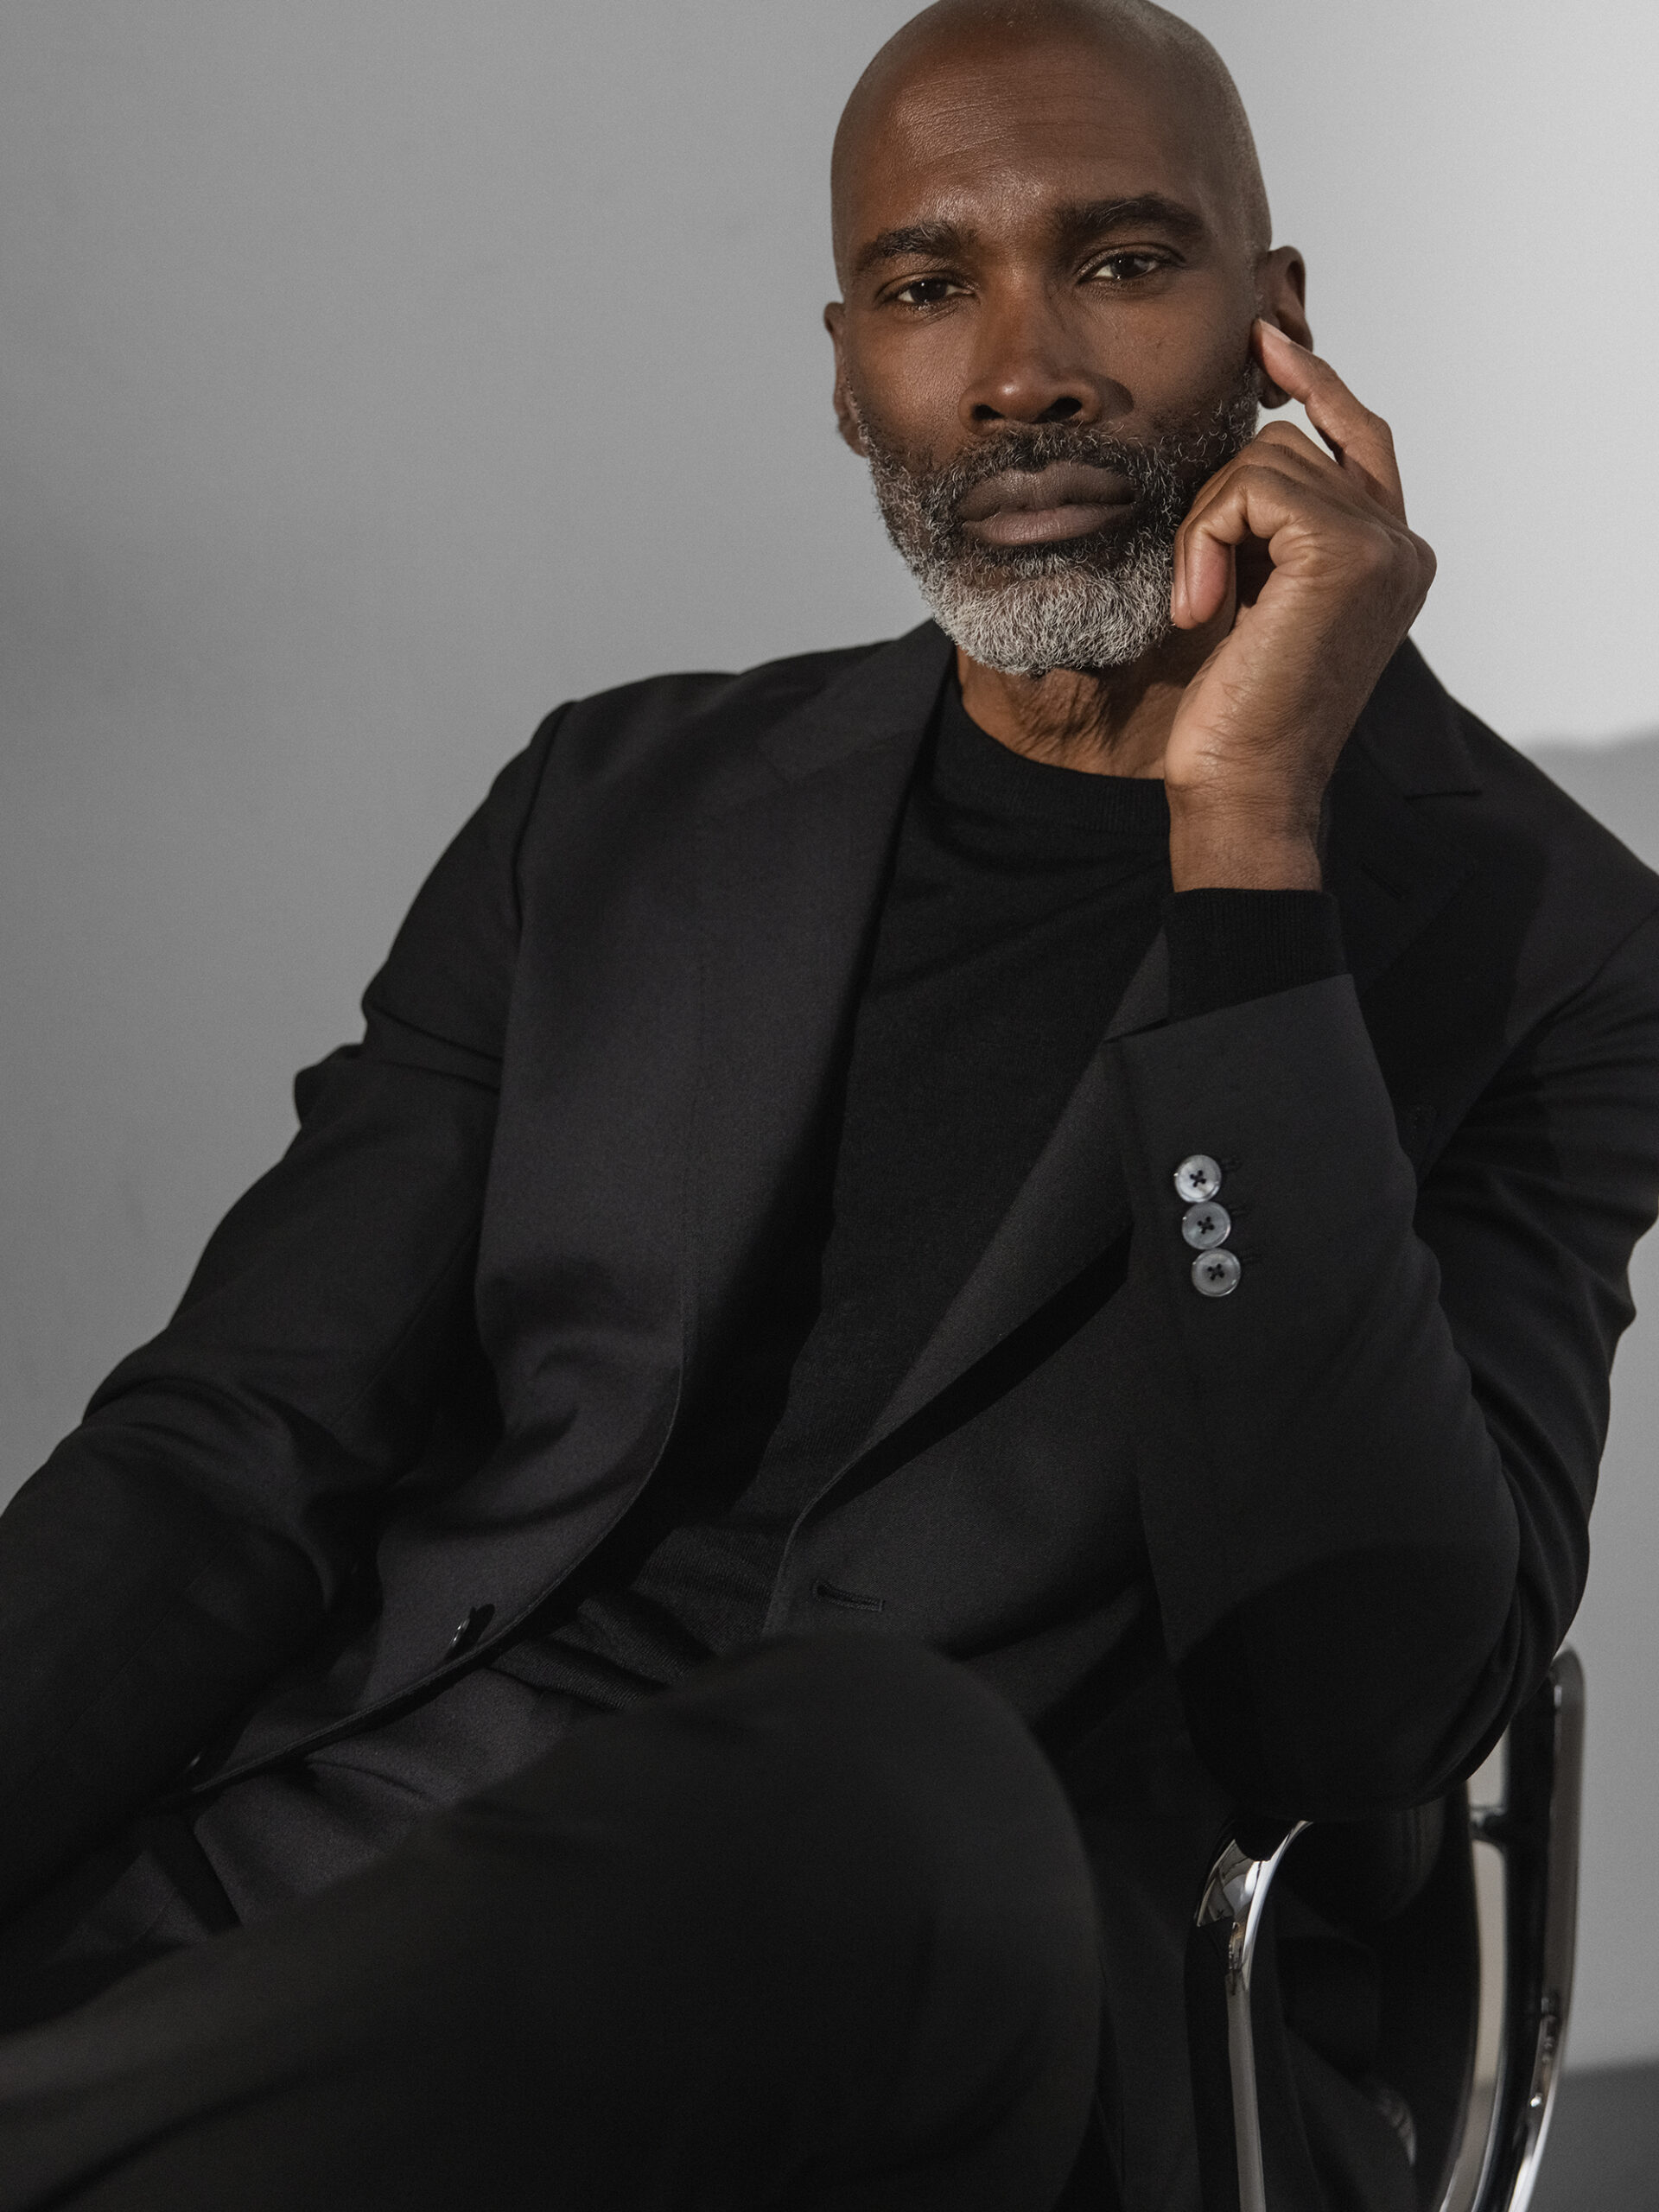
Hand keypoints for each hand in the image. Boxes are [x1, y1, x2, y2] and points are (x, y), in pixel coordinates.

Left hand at [1163, 323, 1436, 889]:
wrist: (1243, 787)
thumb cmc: (1234, 715)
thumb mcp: (1252, 596)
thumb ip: (1267, 526)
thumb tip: (1244, 443)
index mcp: (1389, 556)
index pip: (1359, 437)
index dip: (1316, 384)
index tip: (1266, 344)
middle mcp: (1401, 544)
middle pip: (1293, 444)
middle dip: (1223, 501)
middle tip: (1201, 588)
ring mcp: (1383, 544)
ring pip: (1267, 458)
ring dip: (1208, 526)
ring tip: (1203, 607)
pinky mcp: (1346, 550)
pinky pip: (1252, 487)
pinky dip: (1206, 538)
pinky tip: (1202, 605)